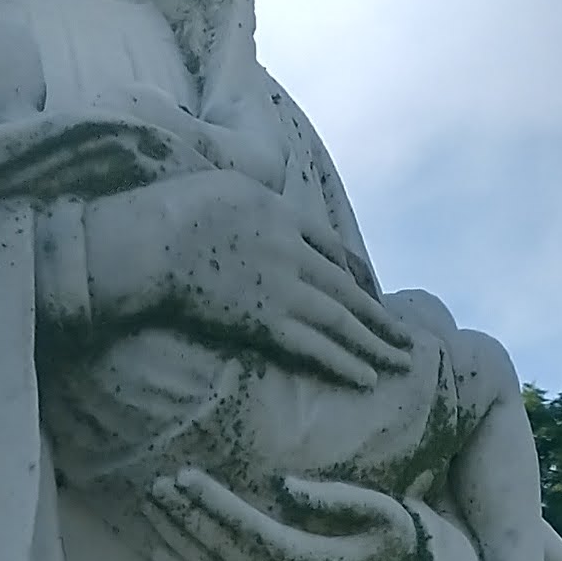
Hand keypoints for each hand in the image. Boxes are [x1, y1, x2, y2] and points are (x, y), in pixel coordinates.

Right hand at [79, 173, 409, 386]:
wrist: (154, 239)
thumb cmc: (172, 209)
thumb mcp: (223, 182)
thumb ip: (250, 193)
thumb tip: (255, 194)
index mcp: (282, 213)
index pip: (330, 246)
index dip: (353, 273)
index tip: (369, 291)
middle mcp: (293, 252)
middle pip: (347, 288)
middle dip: (378, 317)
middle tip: (406, 339)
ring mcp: (283, 289)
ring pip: (341, 321)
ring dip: (374, 344)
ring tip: (400, 362)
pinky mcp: (266, 322)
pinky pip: (315, 347)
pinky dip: (343, 363)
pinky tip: (367, 378)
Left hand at [141, 467, 428, 560]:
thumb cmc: (389, 541)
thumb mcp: (382, 512)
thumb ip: (336, 498)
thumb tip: (284, 486)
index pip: (249, 530)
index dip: (214, 504)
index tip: (186, 476)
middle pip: (221, 552)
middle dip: (184, 517)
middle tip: (156, 486)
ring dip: (175, 541)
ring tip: (151, 506)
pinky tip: (159, 550)